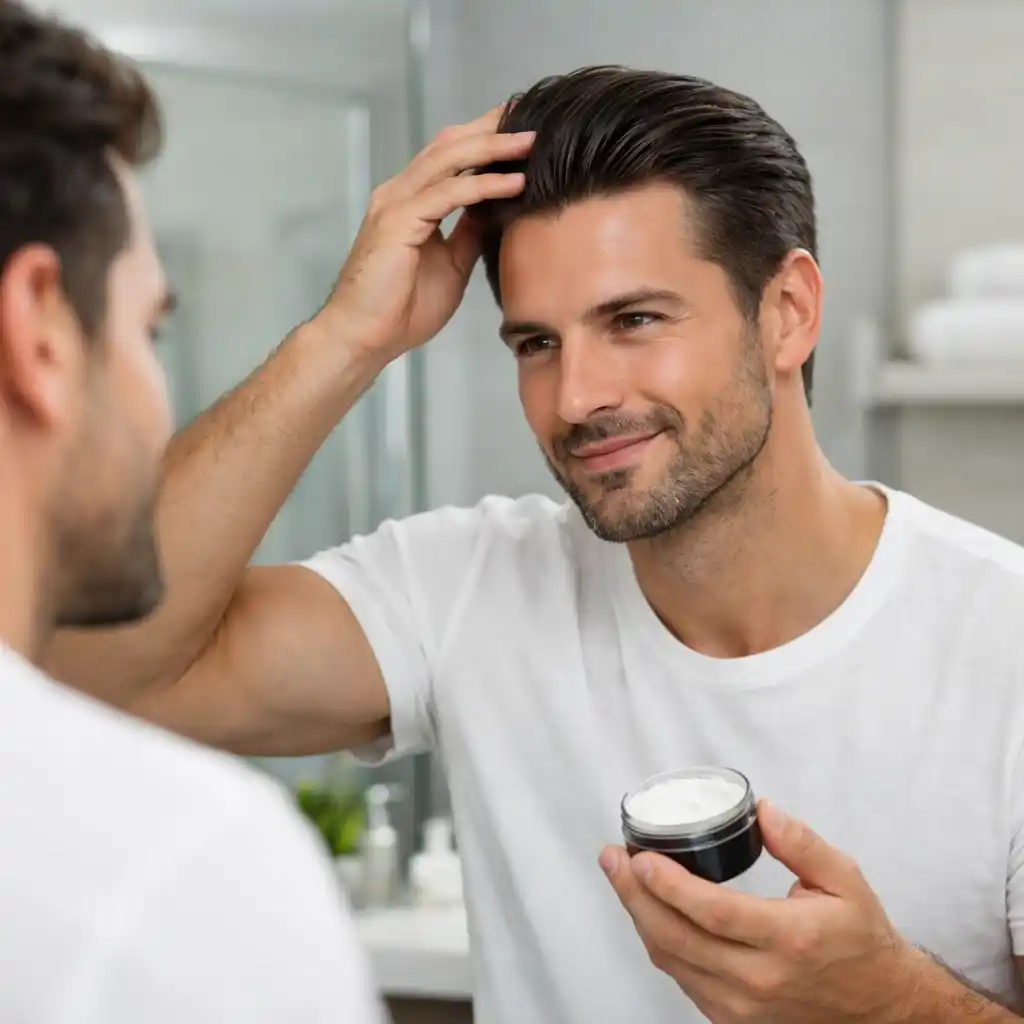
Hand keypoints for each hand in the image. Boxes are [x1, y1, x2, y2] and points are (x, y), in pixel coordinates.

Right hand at [315, 105, 533, 363]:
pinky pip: (449, 193)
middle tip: (532, 118)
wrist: (365, 337)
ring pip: (450, 159)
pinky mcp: (400, 220)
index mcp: (410, 201)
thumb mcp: (450, 265)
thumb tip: (494, 211)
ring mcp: (397, 203)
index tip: (521, 132)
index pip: (449, 157)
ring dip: (493, 148)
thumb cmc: (401, 309)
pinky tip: (514, 181)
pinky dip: (484, 184)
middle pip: (450, 145)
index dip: (484, 140)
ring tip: (530, 142)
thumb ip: (468, 234)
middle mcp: (400, 193)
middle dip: (492, 129)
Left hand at [601, 801, 921, 1022]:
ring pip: (672, 960)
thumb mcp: (844, 879)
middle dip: (635, 894)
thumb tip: (763, 810)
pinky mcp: (733, 1020)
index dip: (669, 885)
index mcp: (789, 939)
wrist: (881, 1009)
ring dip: (639, 917)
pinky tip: (649, 912)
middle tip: (612, 858)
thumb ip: (802, 843)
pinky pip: (682, 979)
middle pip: (677, 937)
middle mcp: (760, 979)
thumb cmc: (861, 940)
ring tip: (622, 877)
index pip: (714, 912)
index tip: (640, 857)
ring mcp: (743, 1006)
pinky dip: (659, 943)